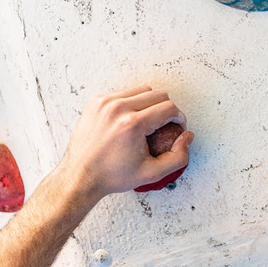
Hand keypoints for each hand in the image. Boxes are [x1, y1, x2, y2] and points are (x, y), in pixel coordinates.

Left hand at [57, 85, 194, 200]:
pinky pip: (124, 93)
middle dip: (167, 109)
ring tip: (148, 121)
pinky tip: (132, 118)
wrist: (80, 176)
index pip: (168, 108)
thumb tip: (187, 137)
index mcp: (132, 124)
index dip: (179, 118)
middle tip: (164, 125)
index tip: (176, 127)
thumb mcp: (152, 173)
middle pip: (158, 94)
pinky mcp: (96, 101)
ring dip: (150, 103)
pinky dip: (132, 103)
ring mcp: (105, 102)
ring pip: (142, 90)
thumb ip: (178, 157)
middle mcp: (117, 108)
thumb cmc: (112, 176)